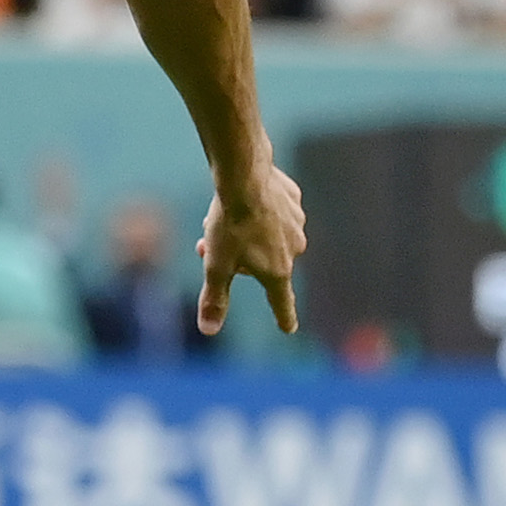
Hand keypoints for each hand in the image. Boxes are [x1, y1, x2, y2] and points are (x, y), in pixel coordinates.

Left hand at [195, 158, 306, 338]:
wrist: (244, 175)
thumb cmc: (230, 223)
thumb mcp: (216, 264)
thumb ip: (214, 298)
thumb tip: (209, 331)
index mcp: (278, 270)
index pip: (281, 302)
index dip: (283, 316)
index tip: (288, 328)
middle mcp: (295, 249)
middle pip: (264, 263)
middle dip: (238, 258)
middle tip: (208, 245)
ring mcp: (297, 223)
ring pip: (269, 236)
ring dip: (248, 234)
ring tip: (223, 217)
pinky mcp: (293, 200)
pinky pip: (275, 211)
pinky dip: (260, 210)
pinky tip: (246, 197)